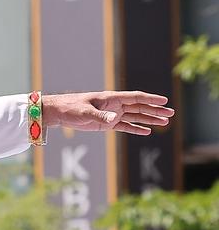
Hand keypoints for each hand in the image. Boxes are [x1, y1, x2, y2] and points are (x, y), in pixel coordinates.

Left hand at [42, 91, 173, 134]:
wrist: (59, 113)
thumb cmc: (71, 108)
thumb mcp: (85, 111)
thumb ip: (101, 116)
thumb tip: (115, 118)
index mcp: (112, 98)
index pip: (136, 98)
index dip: (151, 99)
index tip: (165, 101)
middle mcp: (115, 105)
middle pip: (140, 107)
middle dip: (155, 110)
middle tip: (171, 114)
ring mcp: (112, 114)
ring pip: (135, 117)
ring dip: (149, 120)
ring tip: (165, 123)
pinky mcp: (107, 124)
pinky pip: (125, 126)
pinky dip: (136, 129)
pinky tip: (147, 132)